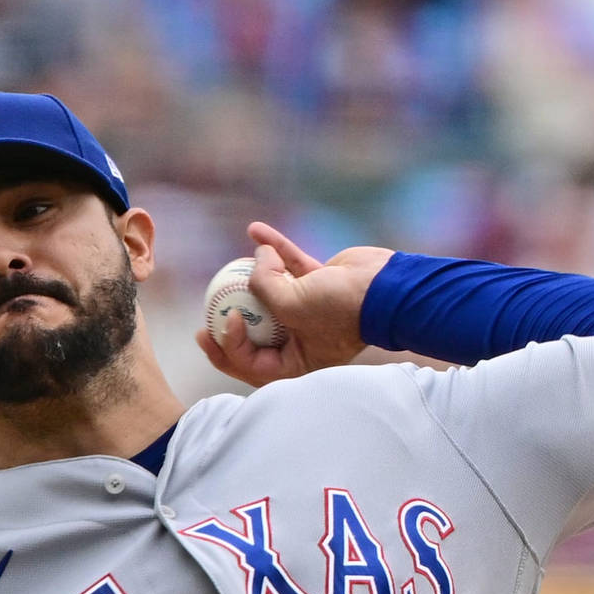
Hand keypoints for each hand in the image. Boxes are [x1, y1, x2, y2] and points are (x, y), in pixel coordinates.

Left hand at [195, 221, 392, 387]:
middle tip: (205, 316)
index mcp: (297, 363)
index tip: (227, 319)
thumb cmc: (342, 308)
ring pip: (271, 295)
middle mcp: (301, 340)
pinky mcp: (317, 282)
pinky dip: (275, 248)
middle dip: (229, 323)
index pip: (252, 363)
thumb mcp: (292, 306)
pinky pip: (290, 265)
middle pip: (255, 336)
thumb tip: (252, 265)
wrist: (387, 287)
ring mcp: (308, 310)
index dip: (230, 345)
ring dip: (252, 277)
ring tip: (231, 268)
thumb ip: (263, 287)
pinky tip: (255, 229)